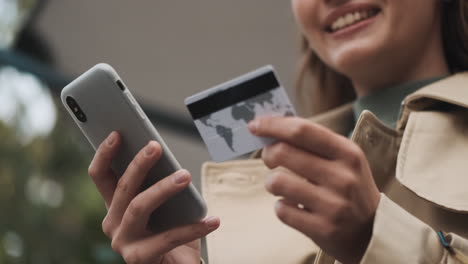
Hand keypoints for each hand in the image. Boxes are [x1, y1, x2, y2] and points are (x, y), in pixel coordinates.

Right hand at [88, 132, 219, 263]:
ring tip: (186, 175)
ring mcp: (123, 242)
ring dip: (164, 188)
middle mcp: (112, 223)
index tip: (117, 133)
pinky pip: (169, 237)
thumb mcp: (162, 203)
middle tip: (156, 147)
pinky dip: (194, 228)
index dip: (105, 154)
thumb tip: (162, 153)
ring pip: (139, 207)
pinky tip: (213, 220)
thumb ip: (157, 182)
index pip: (101, 176)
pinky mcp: (139, 258)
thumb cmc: (169, 230)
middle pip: (122, 188)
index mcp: (115, 206)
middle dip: (138, 164)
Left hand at [249, 117, 379, 263]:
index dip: (273, 125)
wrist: (373, 232)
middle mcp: (343, 177)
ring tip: (282, 185)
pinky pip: (282, 210)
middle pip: (283, 152)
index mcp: (348, 152)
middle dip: (268, 153)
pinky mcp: (323, 229)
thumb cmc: (350, 188)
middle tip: (269, 157)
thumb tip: (273, 129)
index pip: (302, 130)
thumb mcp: (345, 159)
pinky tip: (293, 206)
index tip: (255, 125)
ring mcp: (333, 205)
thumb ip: (314, 143)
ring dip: (272, 182)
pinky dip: (281, 206)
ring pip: (277, 182)